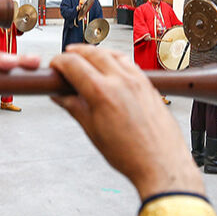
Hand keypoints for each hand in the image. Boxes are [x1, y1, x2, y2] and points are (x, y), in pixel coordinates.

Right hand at [49, 44, 202, 200]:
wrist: (161, 163)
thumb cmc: (131, 155)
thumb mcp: (93, 132)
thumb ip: (75, 108)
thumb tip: (61, 97)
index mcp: (102, 93)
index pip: (73, 64)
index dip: (59, 62)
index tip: (55, 66)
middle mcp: (121, 81)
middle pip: (92, 53)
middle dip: (75, 52)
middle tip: (66, 59)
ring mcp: (138, 81)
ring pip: (112, 53)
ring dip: (95, 52)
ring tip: (86, 58)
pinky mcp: (149, 84)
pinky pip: (129, 62)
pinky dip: (114, 59)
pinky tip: (111, 67)